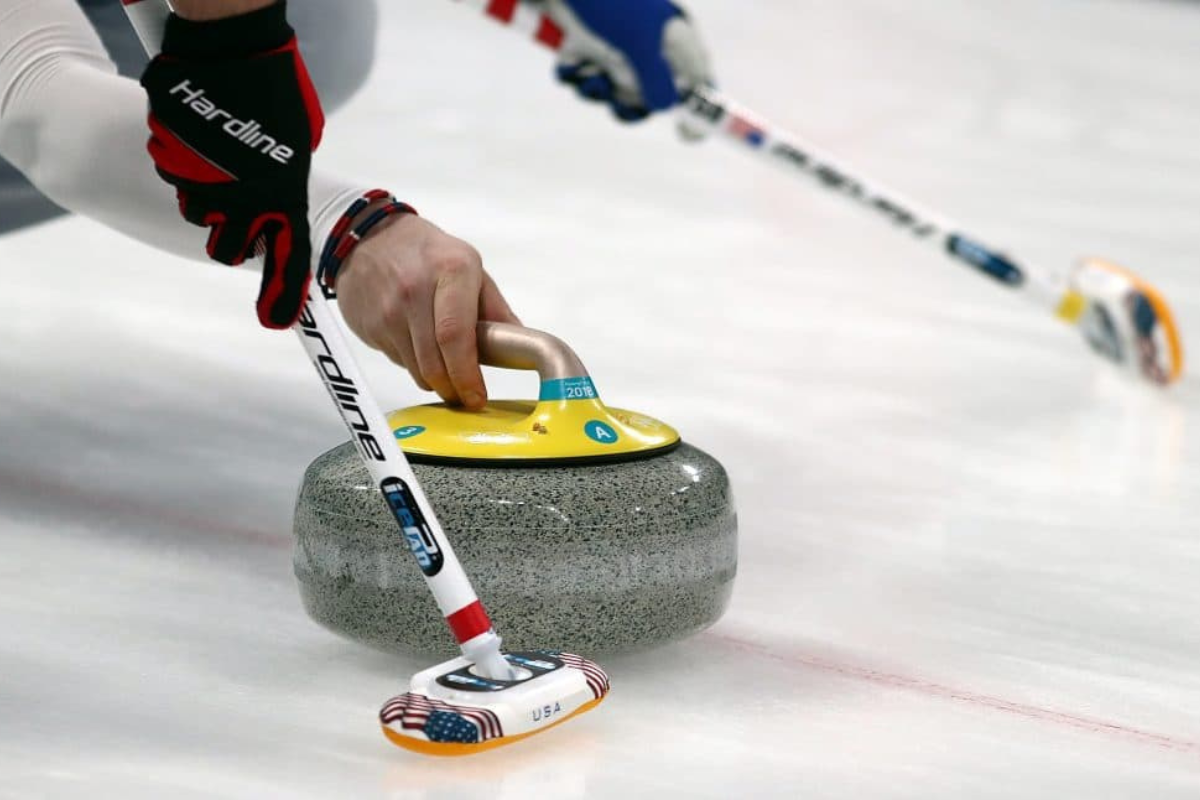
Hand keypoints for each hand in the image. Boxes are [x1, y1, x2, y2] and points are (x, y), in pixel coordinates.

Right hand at [140, 2, 323, 328]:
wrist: (226, 47)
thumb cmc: (272, 87)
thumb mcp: (295, 142)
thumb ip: (286, 179)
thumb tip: (277, 199)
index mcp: (283, 196)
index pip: (288, 258)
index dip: (282, 293)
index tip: (275, 320)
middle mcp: (242, 200)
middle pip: (227, 249)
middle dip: (229, 236)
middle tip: (237, 203)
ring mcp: (202, 185)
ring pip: (198, 211)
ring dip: (207, 193)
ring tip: (222, 154)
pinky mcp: (170, 164)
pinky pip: (176, 176)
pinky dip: (186, 162)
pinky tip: (200, 134)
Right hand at [335, 215, 520, 409]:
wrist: (366, 237)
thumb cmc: (425, 252)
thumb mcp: (468, 265)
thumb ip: (494, 308)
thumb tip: (521, 344)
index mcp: (452, 271)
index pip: (456, 336)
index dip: (467, 374)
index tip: (477, 395)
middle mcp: (416, 290)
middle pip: (435, 363)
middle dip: (454, 389)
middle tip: (465, 397)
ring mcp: (388, 310)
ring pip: (417, 370)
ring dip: (436, 382)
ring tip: (447, 376)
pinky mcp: (370, 325)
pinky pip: (398, 361)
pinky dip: (414, 365)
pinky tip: (419, 347)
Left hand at [543, 0, 712, 128]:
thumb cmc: (610, 3)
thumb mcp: (639, 41)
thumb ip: (656, 77)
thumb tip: (667, 108)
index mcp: (674, 38)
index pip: (699, 79)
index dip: (699, 108)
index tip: (687, 134)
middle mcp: (648, 46)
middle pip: (650, 96)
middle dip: (628, 102)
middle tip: (618, 96)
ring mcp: (616, 48)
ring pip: (613, 91)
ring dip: (597, 89)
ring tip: (591, 72)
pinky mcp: (586, 47)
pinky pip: (582, 77)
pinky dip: (574, 74)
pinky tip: (570, 60)